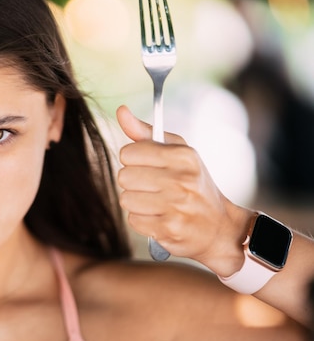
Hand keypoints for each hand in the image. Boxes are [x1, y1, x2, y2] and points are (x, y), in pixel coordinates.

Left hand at [115, 105, 249, 274]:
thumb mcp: (177, 152)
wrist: (219, 227)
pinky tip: (159, 218)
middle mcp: (182, 180)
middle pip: (124, 177)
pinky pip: (134, 220)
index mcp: (183, 156)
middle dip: (133, 182)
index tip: (146, 165)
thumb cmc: (193, 183)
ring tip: (156, 203)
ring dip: (136, 202)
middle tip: (151, 186)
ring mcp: (177, 206)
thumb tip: (121, 110)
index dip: (132, 160)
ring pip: (126, 199)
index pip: (129, 152)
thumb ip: (145, 132)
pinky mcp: (170, 230)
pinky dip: (142, 220)